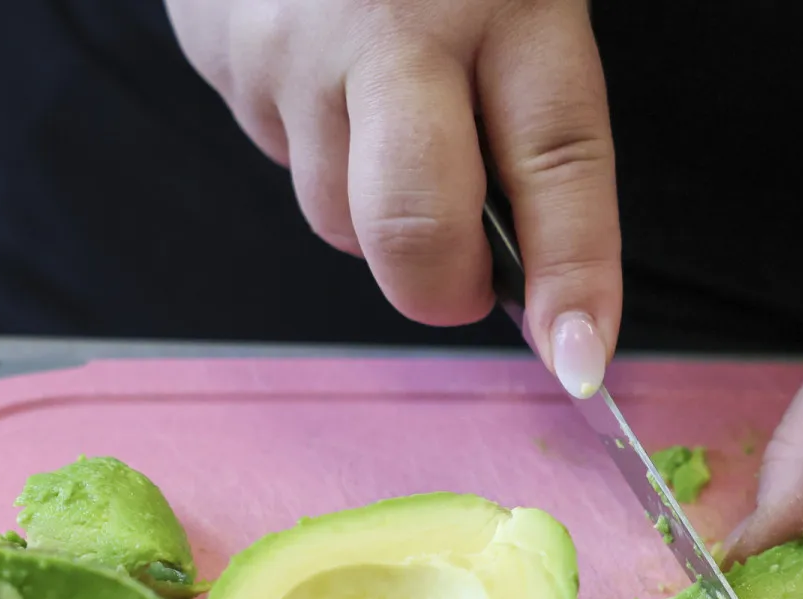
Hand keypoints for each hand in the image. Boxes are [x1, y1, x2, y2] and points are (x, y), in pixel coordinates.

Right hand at [166, 0, 619, 394]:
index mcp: (509, 0)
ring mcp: (292, 52)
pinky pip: (280, 160)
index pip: (557, 163)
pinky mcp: (222, 59)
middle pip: (409, 225)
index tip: (580, 359)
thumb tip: (545, 278)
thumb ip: (535, 110)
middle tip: (461, 278)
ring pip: (336, 217)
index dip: (574, 277)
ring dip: (373, 209)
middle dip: (438, 287)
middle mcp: (394, 31)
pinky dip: (316, 148)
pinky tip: (329, 77)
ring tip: (390, 117)